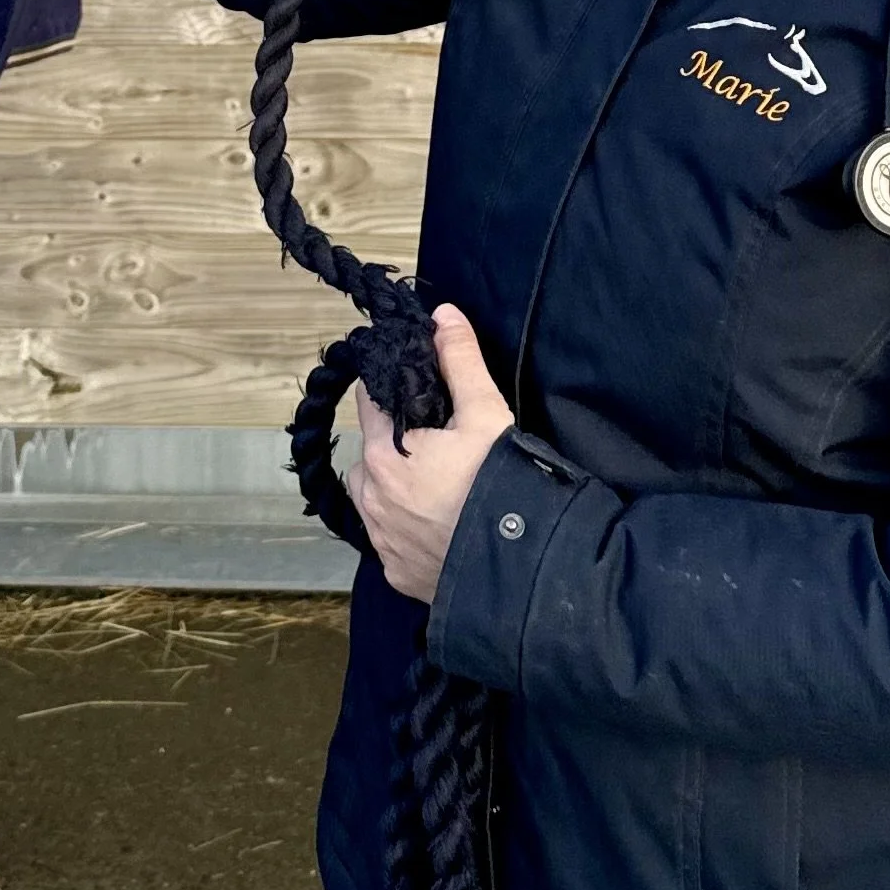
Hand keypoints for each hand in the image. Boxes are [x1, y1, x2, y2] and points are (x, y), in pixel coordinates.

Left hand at [350, 307, 514, 606]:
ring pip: (375, 497)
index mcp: (384, 453)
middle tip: (439, 440)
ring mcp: (382, 542)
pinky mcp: (398, 575)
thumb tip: (444, 314)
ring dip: (395, 486)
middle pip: (371, 450)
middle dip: (395, 439)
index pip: (370, 401)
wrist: (519, 573)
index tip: (414, 386)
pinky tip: (440, 525)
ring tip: (438, 483)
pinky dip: (408, 527)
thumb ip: (461, 360)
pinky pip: (392, 539)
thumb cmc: (498, 485)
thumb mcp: (486, 414)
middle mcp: (371, 498)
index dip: (391, 387)